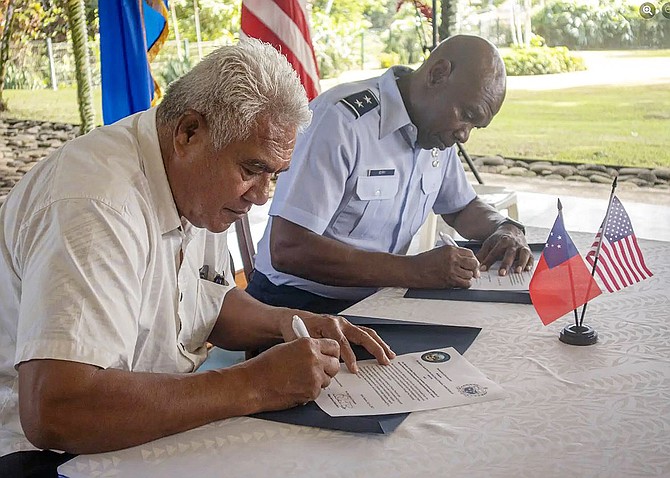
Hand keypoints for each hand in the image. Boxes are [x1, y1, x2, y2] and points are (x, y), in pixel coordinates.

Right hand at [243, 338, 340, 408]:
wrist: (253, 383)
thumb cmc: (266, 366)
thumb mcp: (288, 347)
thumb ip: (307, 348)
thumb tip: (319, 352)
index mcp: (308, 344)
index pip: (334, 346)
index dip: (331, 353)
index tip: (329, 356)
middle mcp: (314, 358)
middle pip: (335, 364)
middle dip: (328, 368)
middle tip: (318, 370)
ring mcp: (314, 376)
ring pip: (328, 379)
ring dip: (319, 380)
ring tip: (300, 379)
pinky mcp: (312, 391)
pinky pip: (318, 391)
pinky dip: (310, 391)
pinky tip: (296, 387)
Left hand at [279, 310, 394, 372]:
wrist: (292, 319)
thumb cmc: (296, 331)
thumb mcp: (302, 341)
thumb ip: (314, 351)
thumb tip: (324, 367)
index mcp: (328, 324)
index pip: (343, 343)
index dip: (349, 358)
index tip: (355, 370)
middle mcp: (339, 322)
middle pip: (362, 335)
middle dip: (374, 349)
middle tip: (383, 361)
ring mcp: (345, 324)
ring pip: (367, 333)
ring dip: (379, 344)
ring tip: (390, 356)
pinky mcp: (347, 327)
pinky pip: (364, 333)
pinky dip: (375, 341)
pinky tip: (383, 349)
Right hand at [410, 245, 480, 288]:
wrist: (414, 270)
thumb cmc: (424, 261)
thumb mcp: (440, 252)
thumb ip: (453, 255)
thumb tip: (465, 261)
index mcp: (450, 250)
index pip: (470, 253)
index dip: (472, 259)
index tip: (472, 263)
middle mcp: (453, 259)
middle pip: (473, 263)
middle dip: (474, 268)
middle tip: (473, 271)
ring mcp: (452, 270)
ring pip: (470, 275)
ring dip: (468, 277)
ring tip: (462, 276)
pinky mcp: (449, 280)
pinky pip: (465, 283)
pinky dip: (465, 284)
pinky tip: (460, 282)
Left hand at [476, 224, 532, 274]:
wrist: (511, 230)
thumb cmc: (499, 239)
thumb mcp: (488, 244)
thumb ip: (482, 254)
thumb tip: (474, 264)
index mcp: (502, 241)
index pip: (494, 252)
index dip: (488, 261)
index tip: (482, 269)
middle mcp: (513, 244)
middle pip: (510, 254)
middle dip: (505, 264)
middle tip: (501, 273)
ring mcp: (522, 247)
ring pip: (523, 254)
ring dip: (521, 263)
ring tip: (517, 271)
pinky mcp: (528, 251)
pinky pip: (531, 257)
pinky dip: (530, 263)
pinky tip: (527, 270)